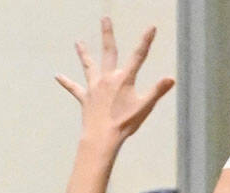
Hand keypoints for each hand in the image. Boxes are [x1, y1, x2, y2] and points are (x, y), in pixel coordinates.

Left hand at [55, 17, 174, 151]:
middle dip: (108, 35)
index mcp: (124, 79)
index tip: (151, 27)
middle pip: (109, 52)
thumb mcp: (145, 107)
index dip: (146, 41)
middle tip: (105, 19)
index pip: (138, 56)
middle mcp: (107, 78)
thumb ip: (157, 91)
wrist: (102, 136)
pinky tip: (58, 76)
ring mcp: (94, 87)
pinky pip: (74, 88)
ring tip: (78, 43)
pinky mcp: (85, 97)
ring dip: (84, 54)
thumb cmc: (125, 123)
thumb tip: (171, 79)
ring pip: (89, 66)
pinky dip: (66, 82)